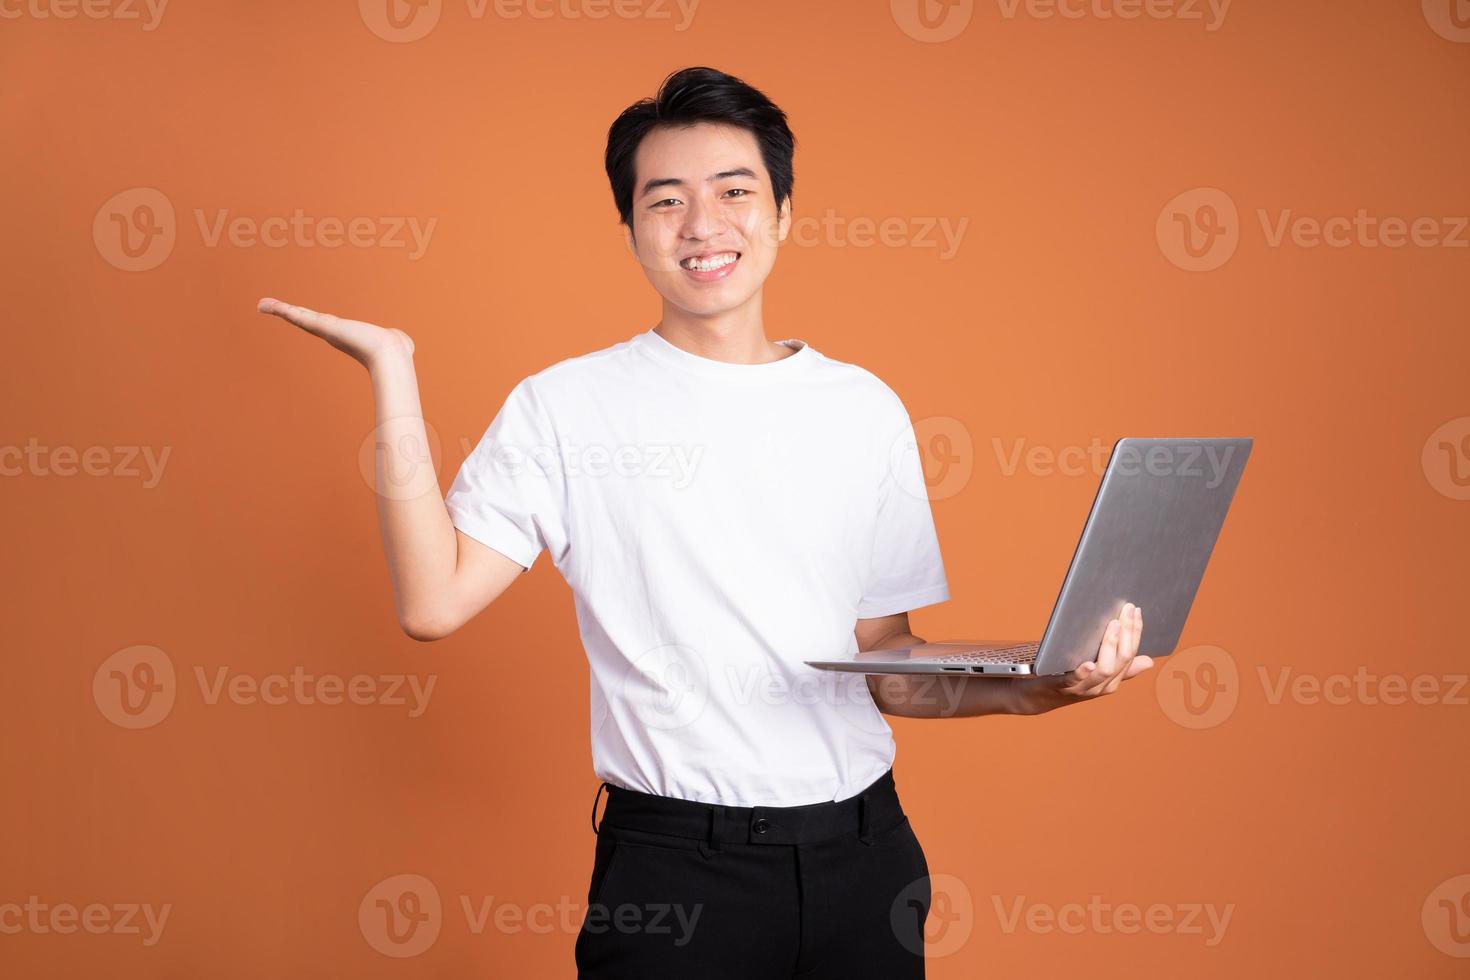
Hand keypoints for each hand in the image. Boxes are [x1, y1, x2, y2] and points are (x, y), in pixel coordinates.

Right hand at [256, 297, 414, 369]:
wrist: (389, 353)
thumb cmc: (396, 349)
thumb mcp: (396, 342)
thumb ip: (399, 341)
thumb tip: (409, 346)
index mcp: (345, 335)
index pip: (323, 324)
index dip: (310, 319)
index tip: (299, 316)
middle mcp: (333, 334)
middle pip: (306, 321)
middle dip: (288, 314)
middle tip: (267, 308)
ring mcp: (325, 330)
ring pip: (299, 317)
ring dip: (280, 310)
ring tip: (262, 305)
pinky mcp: (322, 326)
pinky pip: (298, 316)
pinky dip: (282, 310)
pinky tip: (267, 306)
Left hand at [1018, 602, 1151, 711]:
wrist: (1037, 695)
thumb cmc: (1068, 678)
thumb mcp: (1097, 671)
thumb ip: (1121, 667)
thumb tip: (1149, 661)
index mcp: (1113, 679)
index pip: (1130, 654)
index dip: (1135, 632)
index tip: (1136, 610)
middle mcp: (1102, 686)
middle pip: (1121, 660)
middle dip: (1127, 633)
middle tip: (1126, 610)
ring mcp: (1082, 688)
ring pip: (1104, 669)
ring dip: (1110, 645)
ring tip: (1113, 625)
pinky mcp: (1060, 686)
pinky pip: (1075, 680)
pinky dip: (1082, 672)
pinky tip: (1088, 662)